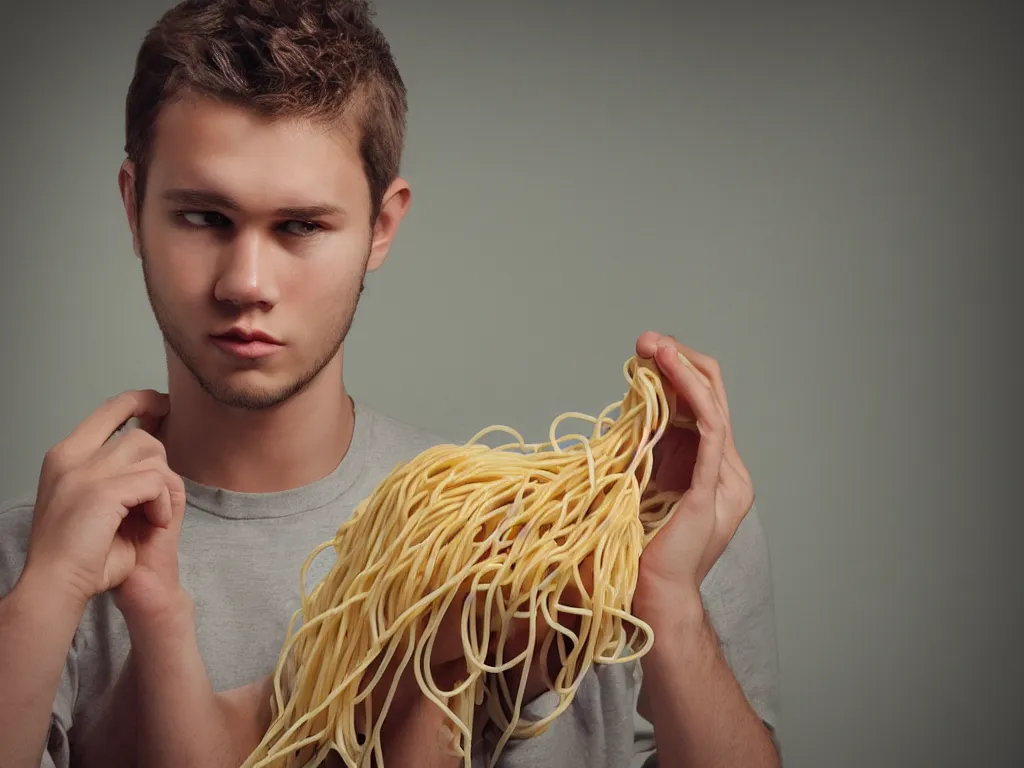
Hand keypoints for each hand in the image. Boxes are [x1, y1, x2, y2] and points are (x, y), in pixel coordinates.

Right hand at [23, 390, 185, 613]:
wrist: (56, 585)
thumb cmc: (79, 552)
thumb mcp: (92, 499)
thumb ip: (113, 471)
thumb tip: (151, 444)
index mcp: (65, 456)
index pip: (110, 408)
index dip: (141, 400)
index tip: (163, 405)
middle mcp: (71, 456)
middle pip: (140, 434)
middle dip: (160, 464)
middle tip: (158, 497)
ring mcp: (85, 471)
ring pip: (152, 454)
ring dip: (163, 488)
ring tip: (153, 515)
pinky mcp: (103, 491)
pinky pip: (156, 481)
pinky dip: (164, 504)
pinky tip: (155, 523)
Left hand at [633, 331, 755, 612]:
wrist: (653, 598)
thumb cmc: (640, 551)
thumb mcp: (642, 486)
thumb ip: (647, 451)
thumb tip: (632, 411)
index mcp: (712, 472)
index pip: (703, 407)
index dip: (676, 374)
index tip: (644, 354)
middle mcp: (726, 471)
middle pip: (714, 398)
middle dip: (680, 362)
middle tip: (648, 341)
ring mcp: (725, 479)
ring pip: (714, 404)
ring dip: (683, 368)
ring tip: (656, 345)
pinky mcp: (713, 487)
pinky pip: (711, 427)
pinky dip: (690, 393)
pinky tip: (668, 370)